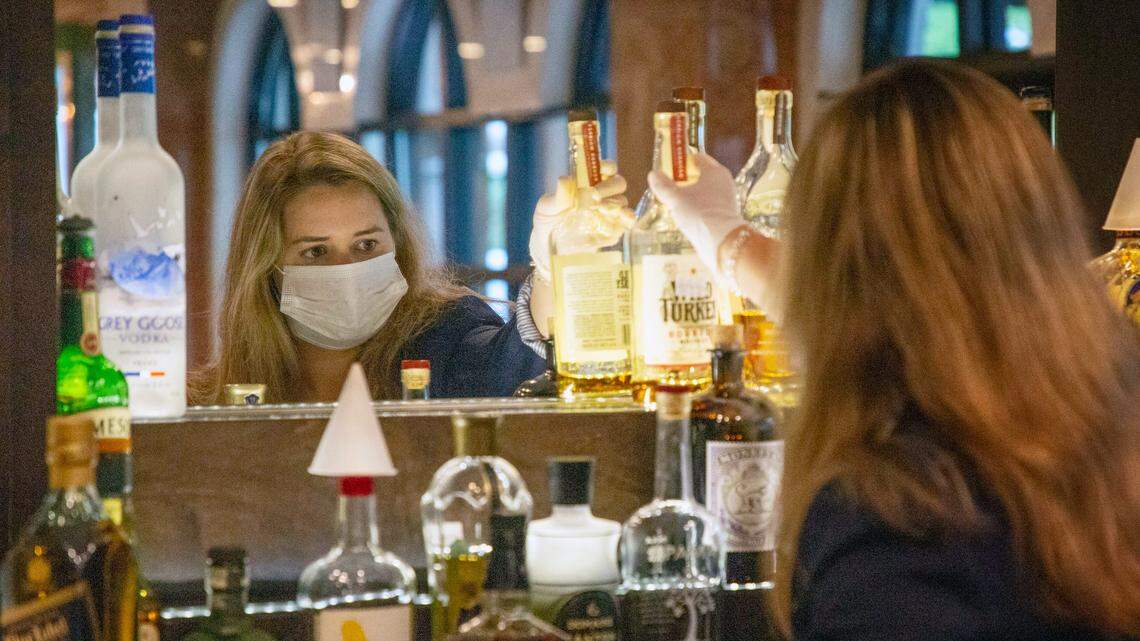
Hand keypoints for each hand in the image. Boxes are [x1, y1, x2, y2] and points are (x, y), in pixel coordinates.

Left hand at [529, 161, 633, 281]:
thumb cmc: (550, 217)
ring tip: (601, 211)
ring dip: (615, 206)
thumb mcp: (548, 206)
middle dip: (609, 188)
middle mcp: (604, 194)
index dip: (608, 167)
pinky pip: (623, 225)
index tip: (601, 170)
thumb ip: (559, 195)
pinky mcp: (612, 229)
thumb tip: (564, 180)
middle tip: (596, 196)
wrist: (551, 244)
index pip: (608, 168)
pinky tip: (615, 224)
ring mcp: (610, 212)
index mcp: (591, 180)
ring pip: (623, 203)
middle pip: (619, 183)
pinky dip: (621, 224)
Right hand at [648, 153, 747, 272]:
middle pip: (702, 175)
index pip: (697, 158)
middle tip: (671, 187)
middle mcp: (724, 182)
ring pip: (706, 191)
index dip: (682, 162)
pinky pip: (709, 205)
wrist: (720, 241)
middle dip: (686, 180)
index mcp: (715, 171)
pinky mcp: (727, 214)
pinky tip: (688, 217)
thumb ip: (663, 185)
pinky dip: (699, 207)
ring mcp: (727, 199)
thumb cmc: (698, 213)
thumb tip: (653, 174)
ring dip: (692, 195)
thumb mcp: (675, 198)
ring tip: (677, 204)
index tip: (670, 169)